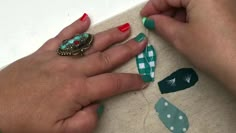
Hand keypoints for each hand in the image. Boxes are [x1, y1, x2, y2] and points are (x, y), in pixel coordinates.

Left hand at [0, 14, 147, 132]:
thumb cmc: (24, 124)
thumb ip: (85, 121)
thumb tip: (98, 106)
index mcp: (77, 90)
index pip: (113, 83)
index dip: (131, 81)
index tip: (143, 79)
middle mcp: (71, 70)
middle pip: (106, 58)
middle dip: (127, 50)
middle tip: (142, 41)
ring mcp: (57, 58)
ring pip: (89, 44)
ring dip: (109, 36)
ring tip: (124, 29)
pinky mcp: (43, 53)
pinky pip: (63, 37)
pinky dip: (75, 28)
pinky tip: (86, 20)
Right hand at [141, 0, 235, 93]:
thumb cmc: (211, 50)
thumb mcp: (180, 37)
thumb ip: (161, 24)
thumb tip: (151, 20)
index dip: (153, 6)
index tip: (144, 16)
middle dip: (166, 9)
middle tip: (155, 23)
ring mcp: (224, 1)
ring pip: (192, 2)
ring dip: (178, 12)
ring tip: (169, 28)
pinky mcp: (228, 8)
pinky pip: (204, 6)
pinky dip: (191, 14)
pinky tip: (185, 27)